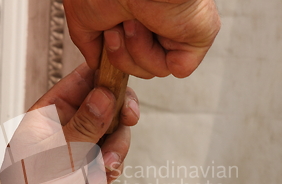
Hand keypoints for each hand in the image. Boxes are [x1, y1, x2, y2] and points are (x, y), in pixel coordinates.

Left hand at [1, 63, 138, 183]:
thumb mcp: (60, 159)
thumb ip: (84, 125)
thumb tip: (104, 93)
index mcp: (45, 117)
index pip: (77, 83)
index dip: (101, 78)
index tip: (122, 83)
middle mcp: (64, 127)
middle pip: (102, 102)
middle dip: (116, 115)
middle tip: (131, 118)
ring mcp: (80, 145)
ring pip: (113, 129)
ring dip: (116, 146)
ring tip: (105, 168)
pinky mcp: (93, 164)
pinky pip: (114, 152)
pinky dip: (113, 164)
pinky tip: (102, 179)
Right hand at [64, 0, 219, 78]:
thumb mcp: (83, 17)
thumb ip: (89, 43)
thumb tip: (96, 62)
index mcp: (138, 14)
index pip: (128, 53)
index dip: (114, 53)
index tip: (104, 34)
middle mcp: (158, 20)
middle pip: (139, 66)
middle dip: (121, 53)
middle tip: (116, 27)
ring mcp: (179, 29)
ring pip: (154, 70)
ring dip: (136, 50)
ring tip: (133, 21)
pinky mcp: (198, 35)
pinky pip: (175, 68)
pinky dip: (156, 56)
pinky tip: (150, 30)